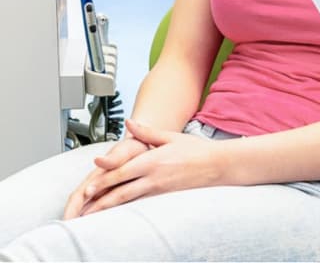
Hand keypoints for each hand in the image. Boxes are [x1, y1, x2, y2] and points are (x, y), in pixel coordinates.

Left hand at [67, 119, 225, 216]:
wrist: (217, 165)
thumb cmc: (196, 150)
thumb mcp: (169, 137)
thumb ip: (146, 132)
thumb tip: (129, 124)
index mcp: (152, 160)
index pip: (121, 172)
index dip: (103, 180)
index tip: (88, 186)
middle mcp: (153, 177)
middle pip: (121, 191)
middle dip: (100, 199)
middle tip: (83, 206)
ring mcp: (159, 189)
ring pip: (128, 201)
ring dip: (109, 208)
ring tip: (94, 214)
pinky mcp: (164, 197)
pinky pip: (140, 203)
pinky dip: (126, 209)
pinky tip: (117, 212)